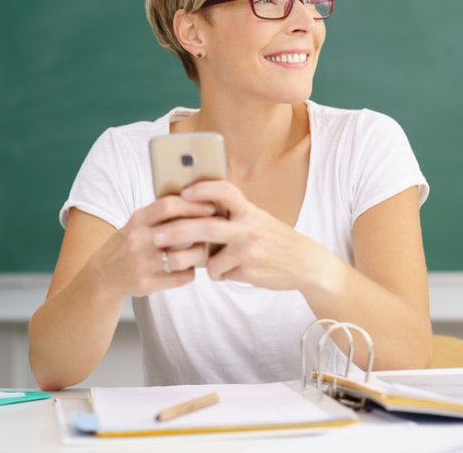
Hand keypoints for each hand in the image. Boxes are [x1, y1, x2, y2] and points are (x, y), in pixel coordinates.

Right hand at [86, 196, 217, 297]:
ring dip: (199, 253)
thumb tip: (198, 199)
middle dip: (203, 228)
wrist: (103, 275)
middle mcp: (137, 240)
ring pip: (182, 257)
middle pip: (178, 231)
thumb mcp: (137, 223)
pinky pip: (181, 277)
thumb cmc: (129, 243)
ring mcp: (141, 264)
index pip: (168, 205)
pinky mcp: (146, 284)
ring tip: (203, 249)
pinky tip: (190, 267)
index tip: (212, 206)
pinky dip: (190, 272)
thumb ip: (160, 214)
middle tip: (218, 228)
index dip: (193, 205)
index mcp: (137, 220)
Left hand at [152, 180, 342, 291]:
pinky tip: (236, 271)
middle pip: (206, 226)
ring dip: (203, 264)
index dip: (202, 189)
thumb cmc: (275, 239)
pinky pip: (221, 274)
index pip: (224, 191)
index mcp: (249, 210)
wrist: (306, 264)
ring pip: (209, 259)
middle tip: (156, 237)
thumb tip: (195, 211)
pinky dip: (222, 274)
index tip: (183, 191)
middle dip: (177, 232)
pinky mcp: (249, 271)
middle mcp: (249, 227)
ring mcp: (249, 251)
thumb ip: (233, 215)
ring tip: (209, 264)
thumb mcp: (258, 219)